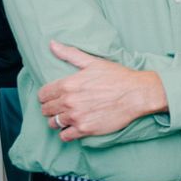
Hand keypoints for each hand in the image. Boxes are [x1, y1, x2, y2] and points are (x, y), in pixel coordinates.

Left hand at [38, 40, 167, 141]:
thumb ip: (70, 54)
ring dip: (58, 120)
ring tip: (68, 117)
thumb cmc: (117, 77)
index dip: (47, 96)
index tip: (53, 97)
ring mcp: (76, 117)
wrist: (137, 94)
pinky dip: (67, 133)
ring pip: (53, 123)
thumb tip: (52, 44)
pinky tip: (74, 127)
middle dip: (51, 108)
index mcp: (68, 84)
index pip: (43, 94)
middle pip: (46, 110)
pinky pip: (65, 136)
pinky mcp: (85, 129)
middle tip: (62, 107)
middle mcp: (69, 101)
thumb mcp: (93, 62)